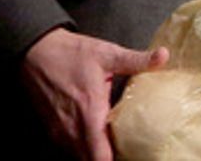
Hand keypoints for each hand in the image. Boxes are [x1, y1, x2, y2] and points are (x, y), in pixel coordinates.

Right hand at [22, 27, 166, 160]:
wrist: (36, 50)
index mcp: (90, 113)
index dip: (117, 160)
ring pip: (79, 157)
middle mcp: (73, 129)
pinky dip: (82, 148)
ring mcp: (59, 131)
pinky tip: (93, 138)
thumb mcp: (107, 53)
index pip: (102, 157)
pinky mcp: (51, 129)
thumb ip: (136, 60)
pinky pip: (69, 149)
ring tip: (111, 145)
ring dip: (94, 154)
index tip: (132, 154)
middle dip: (107, 159)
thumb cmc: (72, 52)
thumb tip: (164, 56)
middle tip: (125, 150)